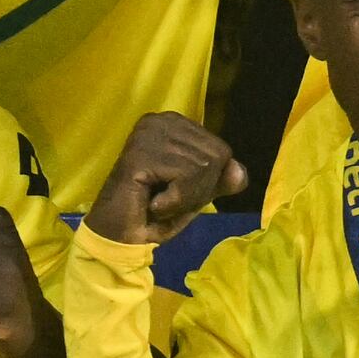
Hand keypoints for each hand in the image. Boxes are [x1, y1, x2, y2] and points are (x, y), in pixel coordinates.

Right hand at [88, 112, 239, 247]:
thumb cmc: (156, 213)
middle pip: (216, 157)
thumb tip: (238, 171)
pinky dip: (174, 202)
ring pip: (203, 167)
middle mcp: (159, 119)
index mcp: (173, 123)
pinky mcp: (140, 153)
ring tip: (158, 202)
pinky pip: (185, 177)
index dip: (206, 181)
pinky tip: (152, 204)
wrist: (120, 237)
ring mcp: (147, 134)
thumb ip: (221, 179)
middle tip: (166, 199)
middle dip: (197, 189)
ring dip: (184, 198)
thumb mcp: (198, 192)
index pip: (221, 150)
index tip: (175, 189)